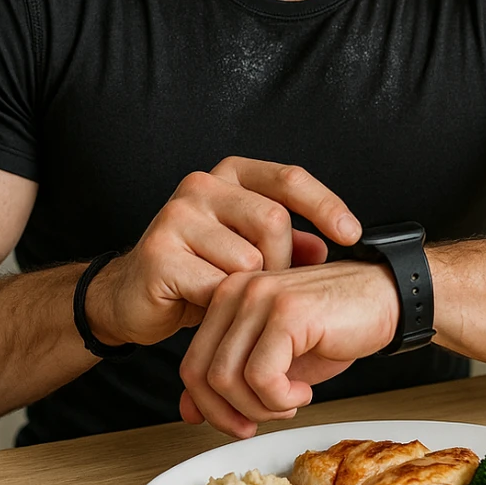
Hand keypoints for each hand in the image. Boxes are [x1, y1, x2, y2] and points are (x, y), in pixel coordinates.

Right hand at [84, 157, 362, 349]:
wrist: (133, 298)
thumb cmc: (199, 271)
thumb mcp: (249, 251)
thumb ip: (287, 245)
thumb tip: (327, 249)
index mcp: (228, 176)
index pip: (288, 179)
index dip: (325, 205)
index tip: (352, 235)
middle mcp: (200, 186)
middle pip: (272, 220)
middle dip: (282, 262)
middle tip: (270, 288)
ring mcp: (176, 217)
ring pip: (247, 258)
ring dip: (249, 290)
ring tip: (231, 298)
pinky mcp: (158, 254)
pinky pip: (216, 286)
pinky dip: (223, 305)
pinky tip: (209, 308)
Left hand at [177, 258, 400, 437]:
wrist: (386, 299)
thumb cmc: (334, 328)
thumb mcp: (274, 361)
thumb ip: (231, 381)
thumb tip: (189, 412)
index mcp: (226, 298)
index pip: (192, 365)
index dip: (210, 408)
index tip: (239, 424)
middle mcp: (236, 291)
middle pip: (203, 375)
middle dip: (231, 414)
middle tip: (264, 422)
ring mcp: (260, 298)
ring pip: (228, 379)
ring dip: (261, 407)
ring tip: (291, 401)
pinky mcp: (287, 313)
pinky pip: (262, 377)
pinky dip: (282, 399)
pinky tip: (305, 391)